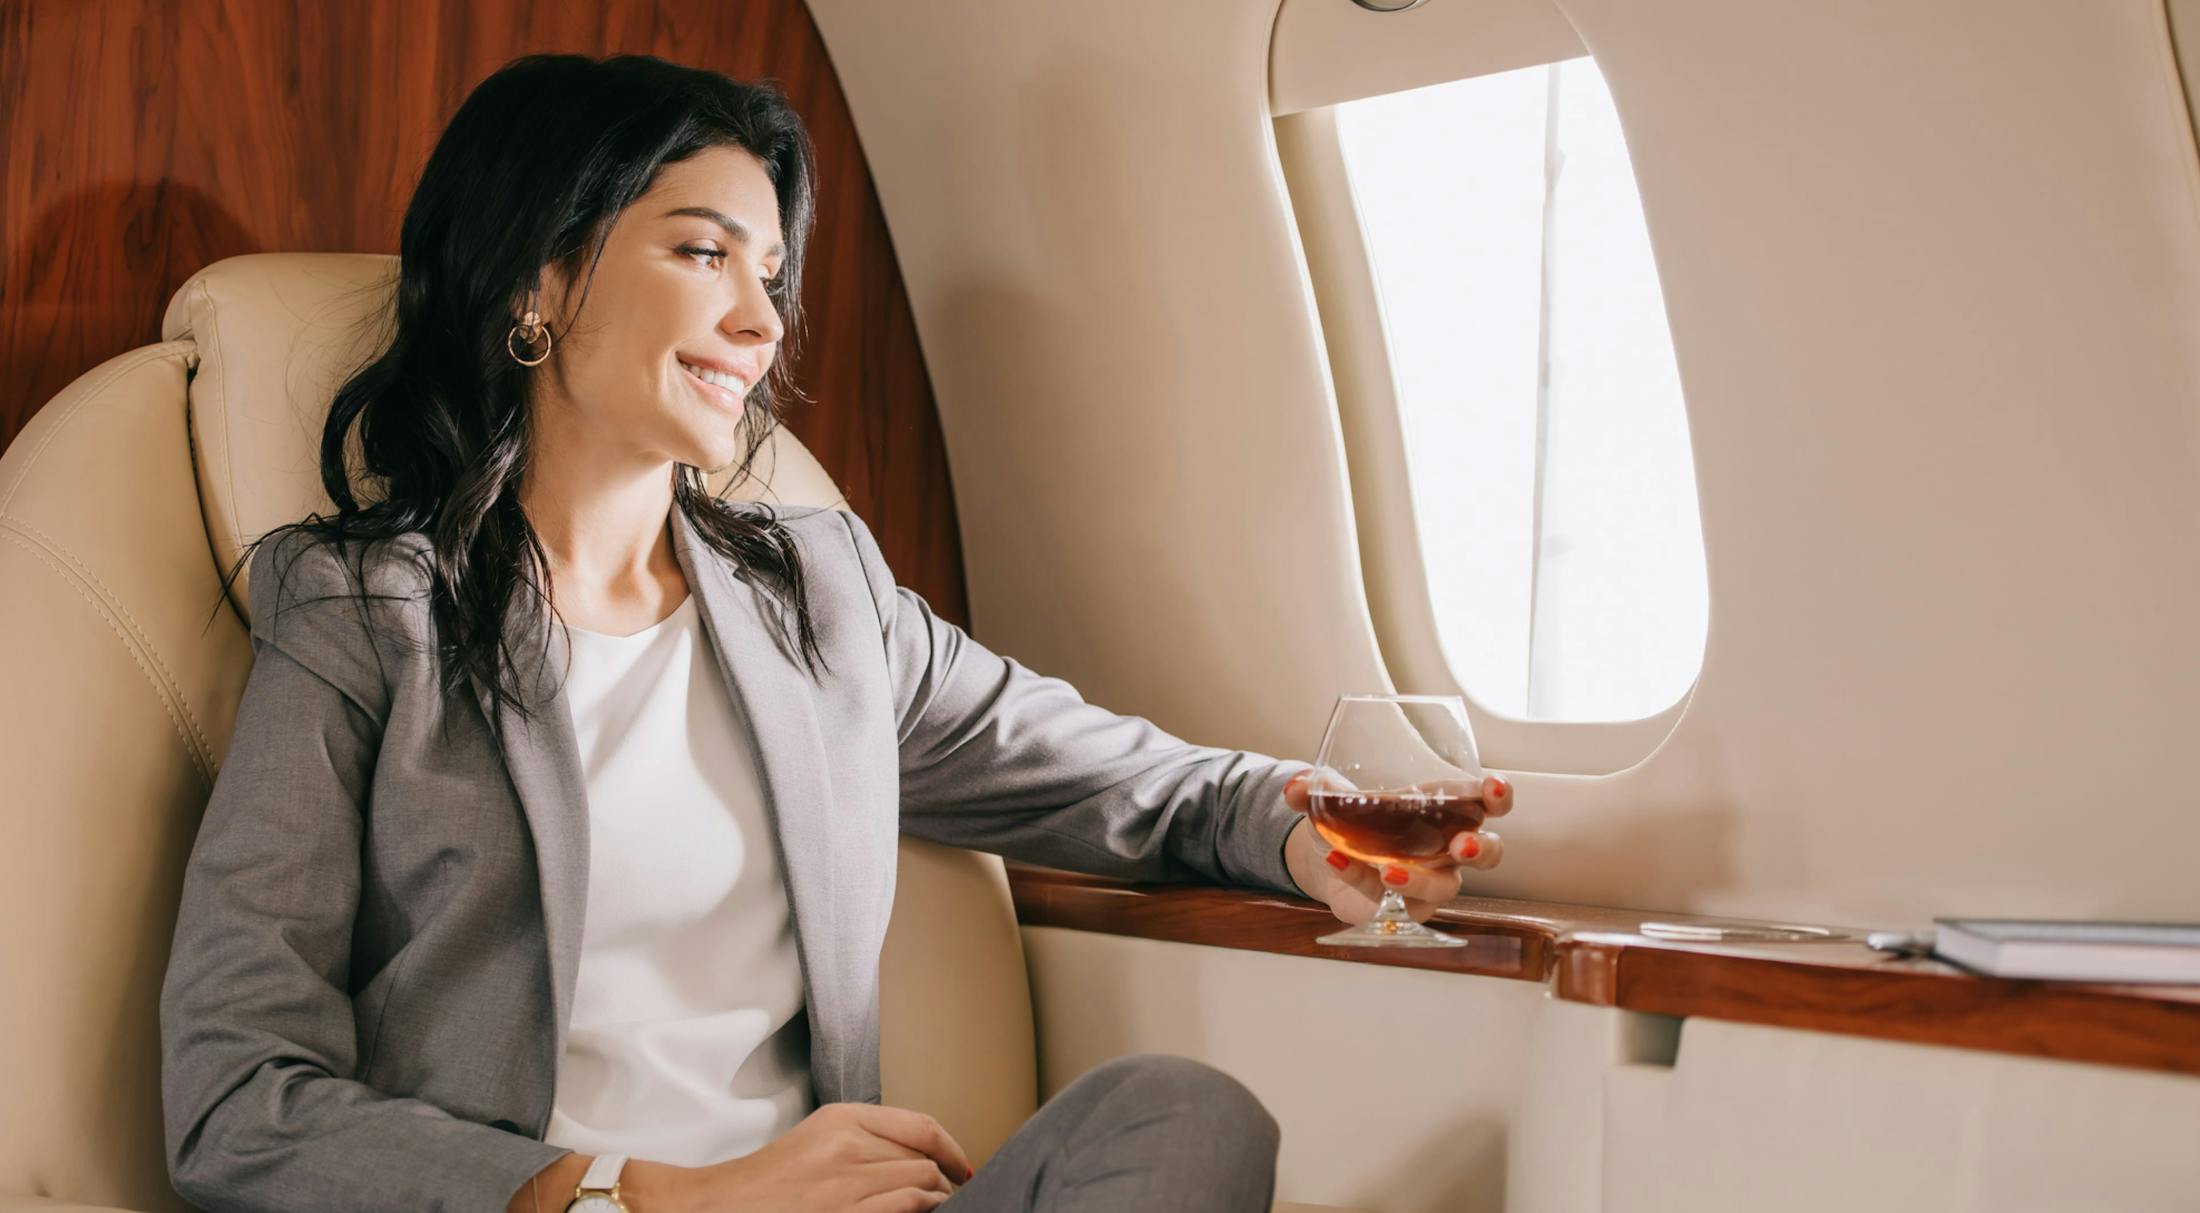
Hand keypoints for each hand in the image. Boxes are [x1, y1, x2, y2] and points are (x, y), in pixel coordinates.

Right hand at [632, 1102, 974, 1212]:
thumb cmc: (766, 1183)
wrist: (720, 1206)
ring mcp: (845, 1182)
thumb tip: (919, 1161)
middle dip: (946, 1181)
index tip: (964, 1167)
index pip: (921, 1125)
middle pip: (924, 1158)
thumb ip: (865, 1140)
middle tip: (950, 1197)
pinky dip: (923, 1212)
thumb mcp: (817, 1141)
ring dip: (939, 1201)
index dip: (953, 1149)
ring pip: (921, 1185)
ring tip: (939, 1211)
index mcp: (842, 1118)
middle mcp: (847, 1144)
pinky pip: (905, 1207)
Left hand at [1280, 770, 1512, 925]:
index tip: (1494, 790)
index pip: (1486, 801)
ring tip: (1389, 871)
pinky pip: (1390, 903)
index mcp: (1446, 809)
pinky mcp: (1399, 908)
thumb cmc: (1359, 818)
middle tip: (1461, 846)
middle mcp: (1446, 848)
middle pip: (1486, 853)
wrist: (1330, 853)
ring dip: (1421, 880)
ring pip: (1443, 888)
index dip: (1498, 796)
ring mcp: (1428, 881)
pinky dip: (1360, 880)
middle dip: (1480, 849)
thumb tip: (1295, 786)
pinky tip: (1338, 862)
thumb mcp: (1339, 795)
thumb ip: (1316, 788)